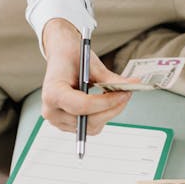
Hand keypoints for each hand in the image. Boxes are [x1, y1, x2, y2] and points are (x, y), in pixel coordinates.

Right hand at [41, 19, 134, 135]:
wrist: (60, 57)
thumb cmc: (71, 57)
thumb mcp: (91, 64)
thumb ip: (110, 79)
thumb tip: (132, 85)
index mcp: (52, 93)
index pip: (82, 105)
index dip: (106, 102)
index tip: (124, 93)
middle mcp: (52, 112)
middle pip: (88, 120)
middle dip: (111, 109)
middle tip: (126, 94)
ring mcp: (58, 121)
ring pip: (92, 127)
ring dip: (109, 113)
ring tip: (118, 97)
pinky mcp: (67, 125)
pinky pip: (90, 127)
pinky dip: (102, 116)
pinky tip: (107, 102)